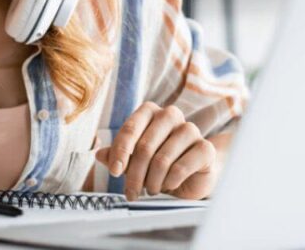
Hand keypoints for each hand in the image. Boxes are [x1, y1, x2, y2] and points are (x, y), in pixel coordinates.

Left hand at [95, 102, 217, 200]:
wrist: (194, 174)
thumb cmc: (160, 162)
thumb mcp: (134, 159)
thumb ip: (117, 156)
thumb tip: (99, 154)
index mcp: (149, 111)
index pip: (130, 130)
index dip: (120, 153)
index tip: (114, 172)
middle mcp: (170, 115)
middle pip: (145, 147)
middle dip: (134, 175)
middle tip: (131, 193)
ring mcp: (190, 129)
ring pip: (162, 160)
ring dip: (152, 181)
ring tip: (151, 190)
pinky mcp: (205, 148)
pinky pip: (181, 167)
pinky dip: (170, 182)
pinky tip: (168, 186)